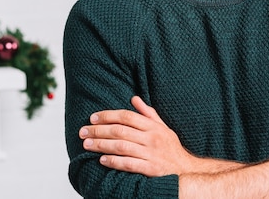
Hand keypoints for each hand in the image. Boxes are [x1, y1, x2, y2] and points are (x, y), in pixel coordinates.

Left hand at [79, 96, 197, 175]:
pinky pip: (129, 164)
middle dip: (99, 130)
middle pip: (121, 130)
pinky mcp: (150, 169)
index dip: (108, 116)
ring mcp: (151, 154)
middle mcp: (152, 138)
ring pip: (122, 146)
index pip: (127, 116)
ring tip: (87, 144)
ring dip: (102, 145)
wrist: (185, 170)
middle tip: (83, 131)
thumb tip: (134, 99)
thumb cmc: (171, 148)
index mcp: (153, 127)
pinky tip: (102, 160)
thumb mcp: (163, 127)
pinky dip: (114, 161)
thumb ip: (148, 113)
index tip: (93, 118)